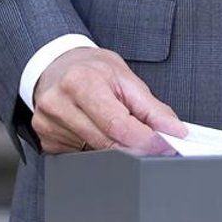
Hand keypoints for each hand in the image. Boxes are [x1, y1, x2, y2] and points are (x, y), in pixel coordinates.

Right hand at [31, 47, 189, 154]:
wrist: (59, 65)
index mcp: (80, 82)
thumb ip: (152, 108)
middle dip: (134, 146)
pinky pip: (80, 156)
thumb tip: (175, 131)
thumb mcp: (126, 78)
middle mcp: (58, 103)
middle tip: (150, 141)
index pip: (118, 125)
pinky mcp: (46, 140)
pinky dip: (95, 148)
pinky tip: (93, 129)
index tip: (165, 144)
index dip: (146, 140)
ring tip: (112, 122)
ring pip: (95, 153)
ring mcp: (48, 124)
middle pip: (107, 143)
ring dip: (114, 147)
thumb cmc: (93, 69)